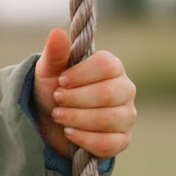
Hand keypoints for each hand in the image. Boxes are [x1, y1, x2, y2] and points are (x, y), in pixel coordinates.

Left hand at [32, 27, 136, 160]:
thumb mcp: (49, 71)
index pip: (107, 65)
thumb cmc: (55, 90)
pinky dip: (85, 139)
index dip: (81, 74)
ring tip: (58, 116)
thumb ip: (55, 54)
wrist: (50, 123)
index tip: (60, 81)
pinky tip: (69, 133)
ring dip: (77, 118)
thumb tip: (56, 32)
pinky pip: (109, 143)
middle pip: (108, 93)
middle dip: (76, 99)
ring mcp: (126, 116)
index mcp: (112, 67)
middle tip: (56, 100)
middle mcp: (125, 89)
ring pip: (108, 119)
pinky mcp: (121, 140)